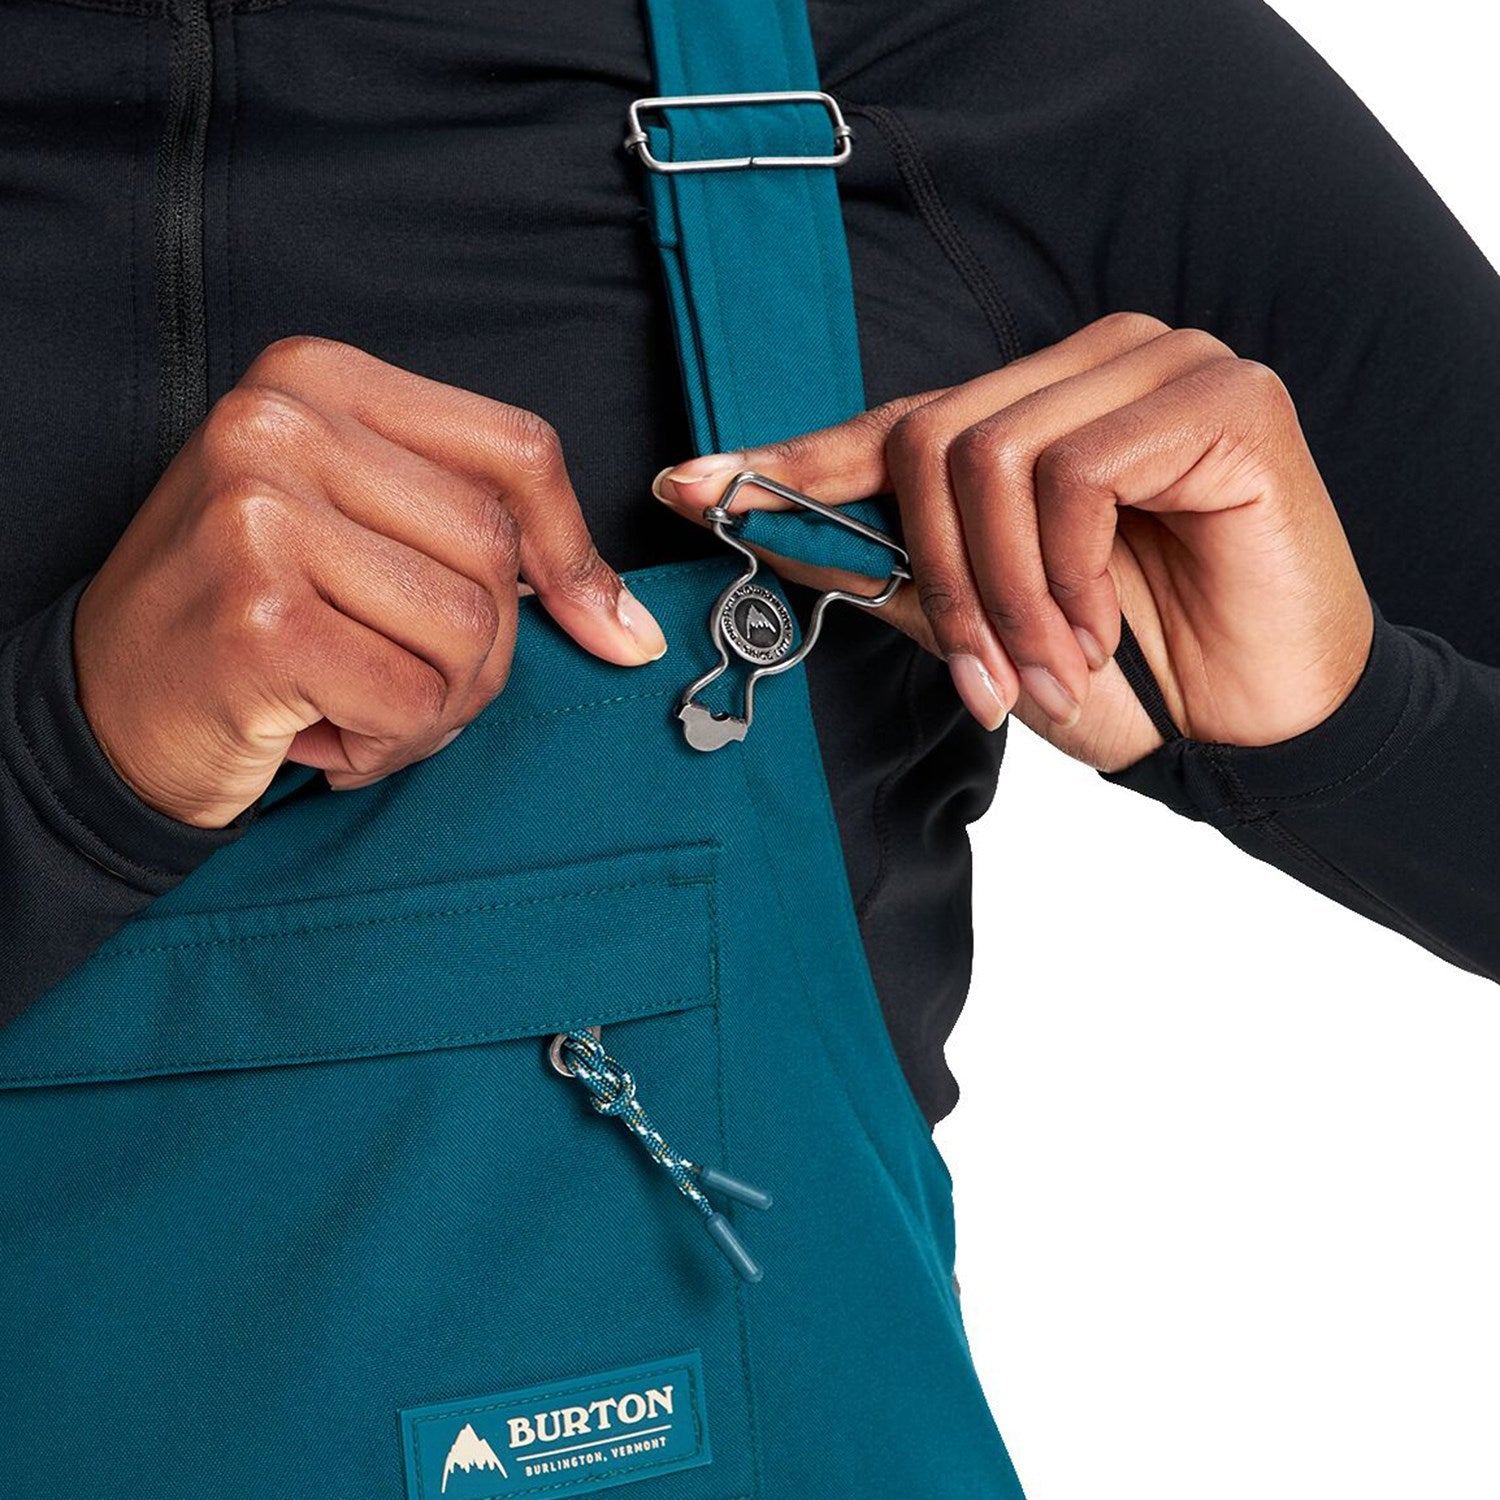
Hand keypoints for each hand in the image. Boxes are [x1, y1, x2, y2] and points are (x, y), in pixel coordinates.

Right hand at [76, 337, 664, 826]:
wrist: (101, 704)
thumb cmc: (247, 616)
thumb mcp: (360, 535)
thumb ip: (481, 540)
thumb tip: (624, 621)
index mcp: (316, 379)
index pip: (517, 450)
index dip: (574, 552)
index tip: (605, 627)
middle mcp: (280, 425)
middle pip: (497, 554)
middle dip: (483, 656)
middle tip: (408, 687)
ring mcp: (261, 514)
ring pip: (470, 631)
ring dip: (435, 707)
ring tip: (356, 706)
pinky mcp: (259, 615)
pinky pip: (414, 699)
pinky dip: (389, 742)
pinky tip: (321, 734)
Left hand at [653, 313, 1373, 770]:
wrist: (1260, 726)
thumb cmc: (1131, 672)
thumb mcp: (982, 627)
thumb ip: (888, 566)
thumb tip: (759, 521)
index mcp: (1038, 406)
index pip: (897, 420)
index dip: (795, 461)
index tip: (693, 485)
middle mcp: (1093, 364)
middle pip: (931, 435)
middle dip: (937, 580)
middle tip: (981, 679)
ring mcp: (1160, 363)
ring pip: (991, 452)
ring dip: (1003, 593)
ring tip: (1051, 666)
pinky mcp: (1223, 394)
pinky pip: (1075, 470)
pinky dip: (1065, 574)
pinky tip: (1102, 627)